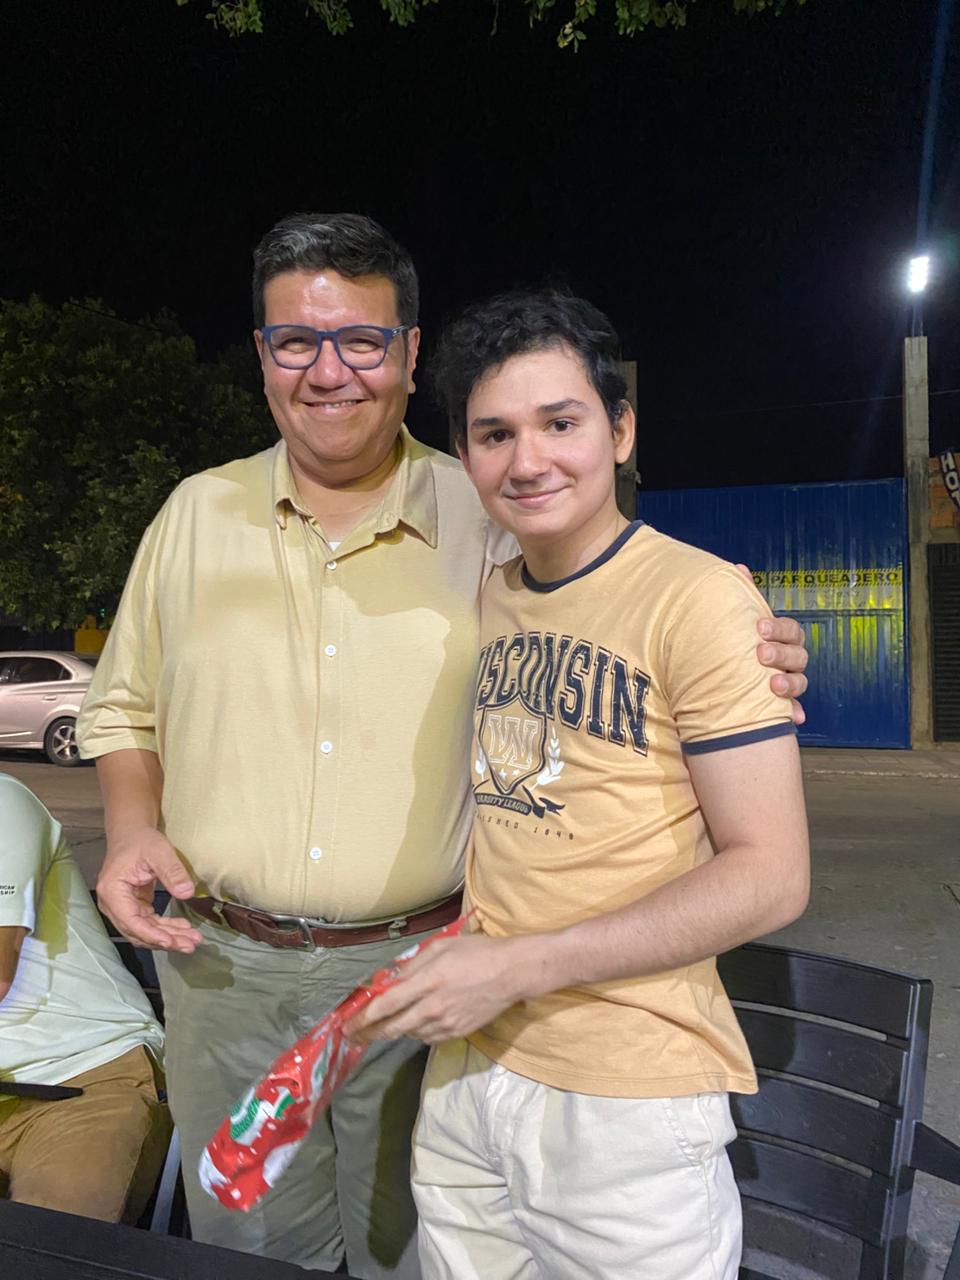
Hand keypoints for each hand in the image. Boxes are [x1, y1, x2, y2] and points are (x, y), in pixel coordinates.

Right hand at [96, 827, 201, 952]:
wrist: (132, 835)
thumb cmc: (141, 841)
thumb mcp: (159, 852)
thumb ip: (173, 872)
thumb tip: (187, 893)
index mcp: (112, 891)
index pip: (131, 921)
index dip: (151, 934)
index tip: (170, 941)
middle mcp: (112, 904)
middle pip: (138, 931)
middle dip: (165, 940)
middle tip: (190, 944)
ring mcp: (121, 907)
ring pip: (145, 931)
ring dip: (168, 937)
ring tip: (192, 940)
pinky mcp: (132, 907)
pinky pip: (149, 923)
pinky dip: (166, 928)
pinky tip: (183, 928)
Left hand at [344, 934, 536, 1045]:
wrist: (512, 973)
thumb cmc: (477, 952)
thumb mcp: (441, 947)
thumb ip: (413, 965)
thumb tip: (390, 980)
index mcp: (428, 981)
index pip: (386, 1005)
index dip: (363, 1018)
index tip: (347, 1025)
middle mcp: (434, 1007)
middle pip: (392, 1027)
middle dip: (369, 1034)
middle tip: (353, 1036)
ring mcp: (446, 1023)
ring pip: (409, 1034)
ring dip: (393, 1030)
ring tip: (383, 1026)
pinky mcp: (457, 1033)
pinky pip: (427, 1038)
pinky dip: (416, 1032)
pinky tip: (414, 1023)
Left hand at [735, 564, 808, 724]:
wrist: (721, 675)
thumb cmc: (735, 644)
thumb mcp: (738, 621)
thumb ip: (742, 595)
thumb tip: (739, 568)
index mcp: (781, 639)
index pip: (791, 630)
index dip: (778, 628)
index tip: (758, 627)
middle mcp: (789, 660)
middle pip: (798, 655)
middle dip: (781, 653)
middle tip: (760, 654)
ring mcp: (788, 683)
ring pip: (800, 682)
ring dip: (789, 683)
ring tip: (772, 684)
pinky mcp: (781, 706)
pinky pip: (793, 711)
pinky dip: (794, 713)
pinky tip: (793, 717)